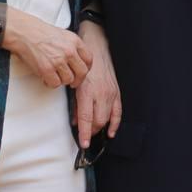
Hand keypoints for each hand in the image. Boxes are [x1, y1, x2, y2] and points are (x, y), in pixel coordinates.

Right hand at [6, 9, 93, 88]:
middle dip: (77, 80)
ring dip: (62, 80)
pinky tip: (46, 78)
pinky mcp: (47, 69)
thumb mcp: (62, 34)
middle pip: (82, 72)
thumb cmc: (39, 32)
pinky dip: (50, 83)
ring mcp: (58, 60)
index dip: (86, 69)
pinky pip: (55, 83)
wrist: (23, 32)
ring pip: (68, 79)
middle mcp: (69, 51)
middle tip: (72, 82)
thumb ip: (72, 46)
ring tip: (54, 76)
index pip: (89, 59)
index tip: (82, 72)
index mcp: (74, 41)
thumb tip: (77, 60)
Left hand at [74, 20, 121, 147]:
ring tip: (94, 133)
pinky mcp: (116, 92)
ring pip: (107, 118)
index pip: (85, 118)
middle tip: (85, 136)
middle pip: (97, 121)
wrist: (96, 47)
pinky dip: (114, 123)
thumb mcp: (73, 83)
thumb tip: (75, 120)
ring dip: (100, 128)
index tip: (83, 144)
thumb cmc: (82, 64)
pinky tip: (110, 132)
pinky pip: (118, 111)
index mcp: (87, 91)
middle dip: (91, 131)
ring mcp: (110, 93)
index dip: (84, 133)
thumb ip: (74, 103)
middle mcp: (100, 94)